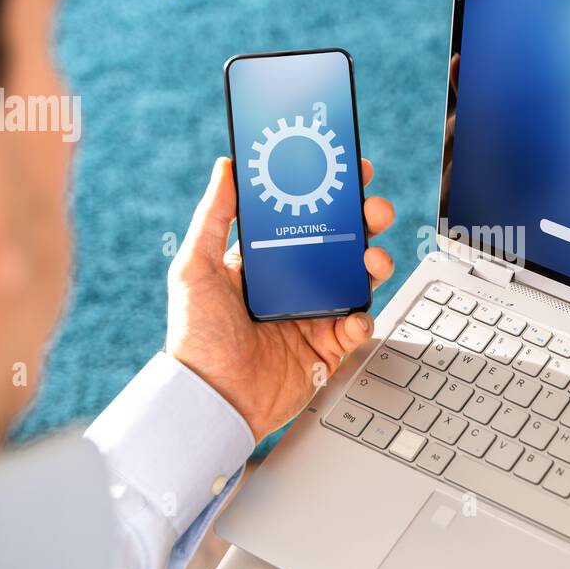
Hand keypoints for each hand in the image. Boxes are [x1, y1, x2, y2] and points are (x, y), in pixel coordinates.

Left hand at [164, 156, 395, 440]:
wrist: (211, 401)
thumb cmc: (195, 338)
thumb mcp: (194, 268)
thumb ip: (213, 217)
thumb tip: (226, 167)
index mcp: (267, 261)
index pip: (306, 218)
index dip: (332, 194)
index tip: (350, 172)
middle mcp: (295, 284)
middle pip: (343, 243)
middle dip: (366, 223)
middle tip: (374, 211)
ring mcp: (314, 315)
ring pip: (359, 280)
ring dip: (375, 263)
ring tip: (373, 259)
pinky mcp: (327, 349)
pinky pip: (358, 327)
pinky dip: (363, 320)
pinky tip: (352, 318)